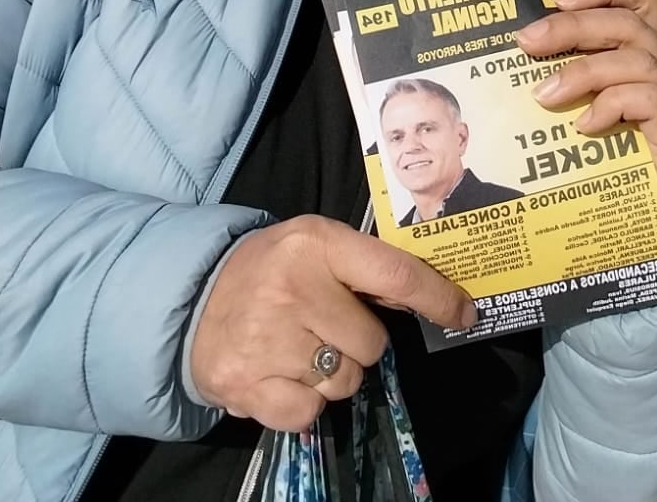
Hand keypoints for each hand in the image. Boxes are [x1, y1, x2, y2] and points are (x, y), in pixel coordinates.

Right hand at [189, 215, 474, 430]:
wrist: (191, 299)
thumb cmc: (271, 270)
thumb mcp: (316, 247)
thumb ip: (366, 268)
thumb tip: (433, 299)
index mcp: (317, 244)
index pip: (396, 275)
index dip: (438, 298)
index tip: (464, 314)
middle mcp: (293, 288)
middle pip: (373, 344)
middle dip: (357, 342)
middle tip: (323, 326)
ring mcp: (268, 339)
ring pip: (346, 381)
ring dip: (331, 373)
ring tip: (298, 348)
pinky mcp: (247, 384)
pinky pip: (311, 413)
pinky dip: (303, 403)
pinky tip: (281, 374)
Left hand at [515, 0, 656, 226]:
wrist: (638, 237)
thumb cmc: (601, 170)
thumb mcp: (576, 112)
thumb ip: (562, 78)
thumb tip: (509, 49)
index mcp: (644, 59)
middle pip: (629, 24)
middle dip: (574, 26)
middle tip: (527, 42)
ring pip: (637, 60)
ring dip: (583, 71)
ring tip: (543, 97)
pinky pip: (651, 100)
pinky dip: (611, 105)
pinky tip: (584, 127)